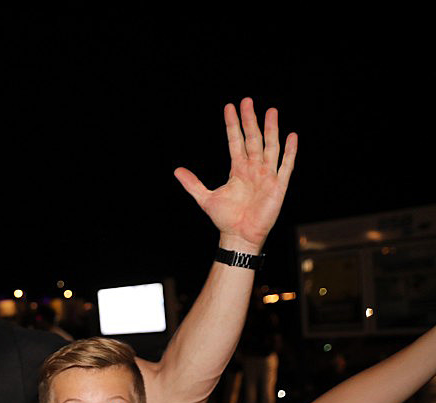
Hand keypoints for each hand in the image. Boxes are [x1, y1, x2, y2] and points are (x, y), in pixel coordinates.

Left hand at [174, 98, 297, 253]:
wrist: (239, 236)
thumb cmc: (225, 219)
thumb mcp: (205, 198)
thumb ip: (193, 183)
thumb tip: (176, 171)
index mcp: (238, 169)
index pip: (235, 141)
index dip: (233, 125)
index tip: (230, 107)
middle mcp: (254, 169)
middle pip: (253, 138)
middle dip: (250, 120)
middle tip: (247, 101)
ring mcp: (267, 175)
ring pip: (270, 147)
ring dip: (271, 129)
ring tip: (271, 111)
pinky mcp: (278, 186)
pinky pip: (286, 165)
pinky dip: (289, 151)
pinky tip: (291, 136)